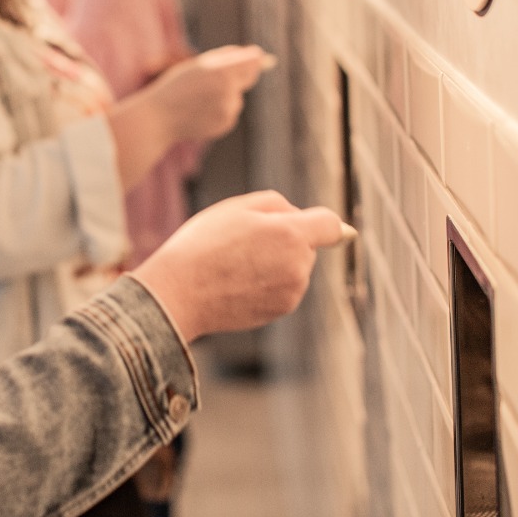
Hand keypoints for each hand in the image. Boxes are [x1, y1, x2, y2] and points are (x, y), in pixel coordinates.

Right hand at [130, 191, 350, 340]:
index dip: (325, 222)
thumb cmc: (204, 244)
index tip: (339, 231)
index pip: (330, 225)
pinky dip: (267, 283)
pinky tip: (237, 282)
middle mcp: (298, 266)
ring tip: (235, 263)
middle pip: (306, 246)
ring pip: (293, 268)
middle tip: (243, 240)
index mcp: (291, 235)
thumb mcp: (238, 207)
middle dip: (285, 239)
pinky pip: (282, 288)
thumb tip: (302, 217)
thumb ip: (279, 205)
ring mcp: (291, 293)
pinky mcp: (279, 311)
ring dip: (275, 262)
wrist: (179, 292)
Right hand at [146, 45, 268, 142]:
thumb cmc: (176, 86)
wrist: (160, 118)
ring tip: (201, 99)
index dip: (254, 58)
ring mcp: (228, 109)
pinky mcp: (226, 124)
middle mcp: (228, 91)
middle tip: (223, 74)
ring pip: (237, 96)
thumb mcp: (197, 66)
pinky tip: (201, 112)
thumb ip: (224, 58)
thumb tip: (254, 54)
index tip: (257, 55)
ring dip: (227, 94)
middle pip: (249, 77)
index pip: (251, 62)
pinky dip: (221, 110)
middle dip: (241, 74)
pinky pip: (231, 112)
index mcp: (221, 72)